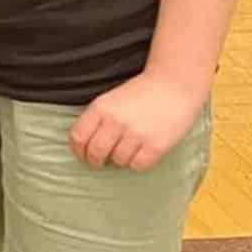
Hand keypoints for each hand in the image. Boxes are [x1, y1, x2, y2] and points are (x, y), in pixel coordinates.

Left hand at [71, 69, 205, 169]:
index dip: (78, 150)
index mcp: (100, 108)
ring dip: (119, 160)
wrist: (173, 85)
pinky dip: (137, 164)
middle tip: (100, 163)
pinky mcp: (155, 146)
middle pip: (96, 152)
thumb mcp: (110, 99)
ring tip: (126, 151)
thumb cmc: (141, 93)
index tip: (82, 155)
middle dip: (95, 161)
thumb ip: (96, 118)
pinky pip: (138, 166)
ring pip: (118, 161)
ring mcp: (136, 134)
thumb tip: (84, 144)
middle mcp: (115, 122)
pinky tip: (140, 154)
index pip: (78, 137)